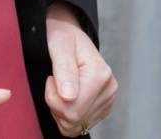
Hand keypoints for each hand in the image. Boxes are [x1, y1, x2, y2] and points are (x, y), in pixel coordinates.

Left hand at [43, 1, 117, 135]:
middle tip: (54, 82)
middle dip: (56, 105)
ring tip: (61, 87)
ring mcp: (108, 99)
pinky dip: (69, 113)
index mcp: (100, 75)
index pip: (71, 111)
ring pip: (76, 126)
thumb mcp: (59, 46)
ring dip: (61, 110)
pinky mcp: (104, 107)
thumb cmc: (62, 36)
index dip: (52, 98)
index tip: (51, 78)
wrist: (70, 33)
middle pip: (74, 121)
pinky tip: (68, 95)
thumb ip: (64, 70)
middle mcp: (109, 89)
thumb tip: (69, 97)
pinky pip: (80, 125)